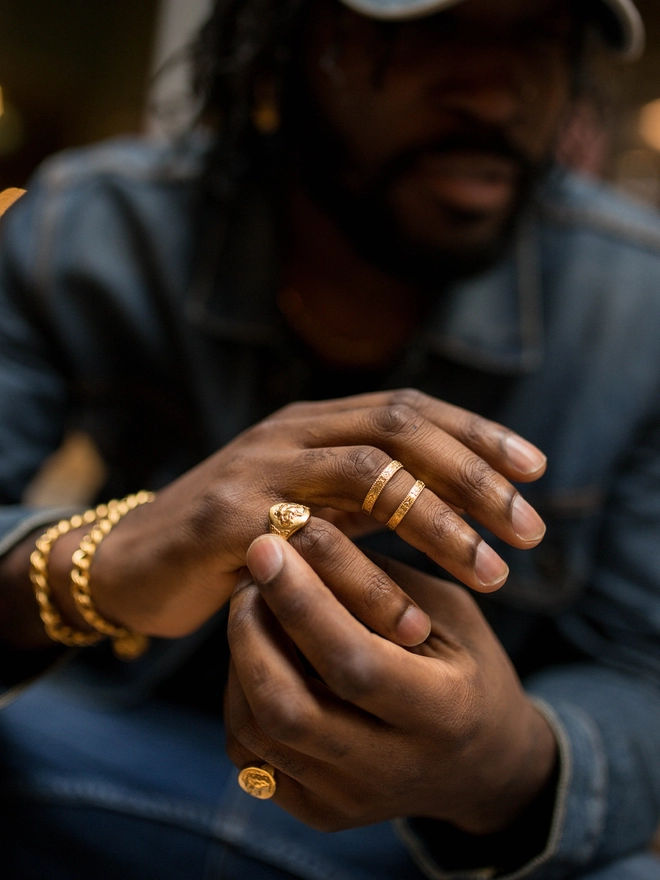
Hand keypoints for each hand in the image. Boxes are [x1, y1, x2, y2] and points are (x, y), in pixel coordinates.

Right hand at [54, 389, 545, 643]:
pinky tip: (407, 622)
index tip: (535, 469)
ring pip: (368, 472)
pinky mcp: (227, 518)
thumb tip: (452, 497)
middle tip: (529, 528)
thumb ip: (364, 491)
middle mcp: (290, 433)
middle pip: (401, 429)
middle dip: (475, 475)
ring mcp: (257, 468)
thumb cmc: (234, 537)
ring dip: (439, 521)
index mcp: (314, 423)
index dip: (477, 433)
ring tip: (491, 572)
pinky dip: (367, 581)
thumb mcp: (307, 500)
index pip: (409, 408)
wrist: (133, 562)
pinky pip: (314, 542)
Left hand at [225, 535, 556, 833]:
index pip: (352, 662)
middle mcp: (392, 772)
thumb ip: (378, 580)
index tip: (267, 547)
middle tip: (247, 576)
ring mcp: (349, 803)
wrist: (483, 766)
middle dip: (250, 633)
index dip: (301, 602)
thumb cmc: (468, 667)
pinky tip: (261, 655)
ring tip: (252, 608)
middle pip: (286, 710)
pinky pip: (252, 754)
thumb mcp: (447, 611)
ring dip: (239, 661)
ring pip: (255, 734)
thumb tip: (300, 534)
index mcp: (444, 714)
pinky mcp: (318, 813)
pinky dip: (242, 696)